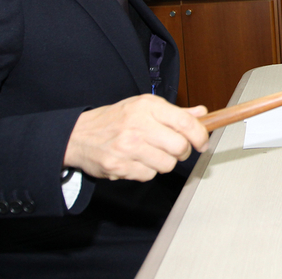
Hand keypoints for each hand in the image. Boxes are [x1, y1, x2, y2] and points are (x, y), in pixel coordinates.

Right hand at [63, 94, 208, 181]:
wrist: (79, 135)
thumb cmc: (115, 119)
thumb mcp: (144, 106)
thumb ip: (175, 112)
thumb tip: (202, 113)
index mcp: (147, 106)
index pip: (185, 122)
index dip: (200, 135)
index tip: (202, 142)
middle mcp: (138, 124)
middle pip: (179, 147)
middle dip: (182, 151)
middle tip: (175, 148)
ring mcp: (128, 147)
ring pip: (167, 164)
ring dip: (164, 162)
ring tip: (150, 152)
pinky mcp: (120, 166)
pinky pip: (149, 175)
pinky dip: (147, 171)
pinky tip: (136, 160)